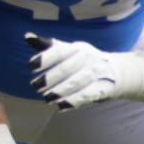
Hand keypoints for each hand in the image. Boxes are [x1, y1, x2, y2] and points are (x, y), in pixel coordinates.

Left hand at [25, 32, 143, 108]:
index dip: (45, 58)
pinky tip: (61, 107)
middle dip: (49, 78)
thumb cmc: (84, 61)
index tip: (31, 66)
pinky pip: (88, 95)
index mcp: (77, 48)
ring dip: (60, 91)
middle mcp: (88, 58)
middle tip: (35, 86)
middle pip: (66, 68)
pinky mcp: (103, 88)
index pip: (60, 51)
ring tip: (46, 98)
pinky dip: (74, 101)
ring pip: (76, 83)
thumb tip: (27, 36)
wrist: (116, 72)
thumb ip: (48, 47)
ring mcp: (97, 73)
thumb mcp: (68, 51)